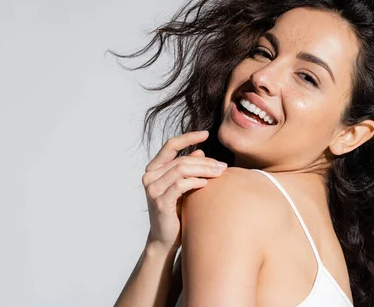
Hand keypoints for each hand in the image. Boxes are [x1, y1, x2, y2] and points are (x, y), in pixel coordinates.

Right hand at [141, 130, 226, 253]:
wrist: (166, 239)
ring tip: (219, 174)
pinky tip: (206, 184)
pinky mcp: (160, 202)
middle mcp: (150, 176)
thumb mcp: (183, 186)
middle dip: (205, 161)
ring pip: (181, 169)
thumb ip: (188, 168)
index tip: (207, 134)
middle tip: (223, 166)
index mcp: (154, 169)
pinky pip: (181, 185)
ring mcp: (153, 189)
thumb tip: (200, 151)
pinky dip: (196, 182)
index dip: (188, 137)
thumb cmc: (177, 211)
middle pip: (181, 159)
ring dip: (204, 170)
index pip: (170, 145)